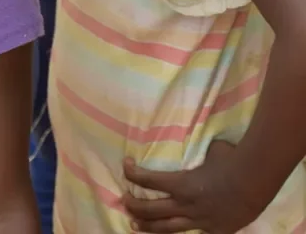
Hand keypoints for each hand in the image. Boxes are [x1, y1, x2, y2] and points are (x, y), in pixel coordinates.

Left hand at [123, 142, 262, 232]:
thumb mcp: (210, 151)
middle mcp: (185, 205)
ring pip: (166, 228)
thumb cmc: (230, 160)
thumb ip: (201, 154)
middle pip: (151, 210)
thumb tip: (204, 152)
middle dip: (134, 205)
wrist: (253, 182)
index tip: (126, 165)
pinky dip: (181, 231)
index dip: (133, 173)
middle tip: (124, 201)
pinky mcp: (213, 230)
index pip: (149, 180)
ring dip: (147, 226)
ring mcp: (199, 220)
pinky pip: (193, 233)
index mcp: (181, 183)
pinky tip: (172, 232)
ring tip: (134, 224)